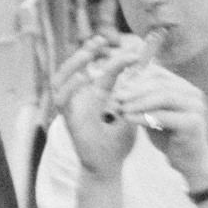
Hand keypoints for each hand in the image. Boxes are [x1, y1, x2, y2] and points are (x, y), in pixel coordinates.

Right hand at [48, 38, 145, 179]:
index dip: (110, 58)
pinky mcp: (67, 121)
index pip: (98, 70)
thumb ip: (132, 94)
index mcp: (93, 96)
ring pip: (59, 80)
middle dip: (83, 53)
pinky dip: (70, 88)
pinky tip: (83, 78)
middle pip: (71, 69)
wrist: (108, 167)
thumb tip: (148, 72)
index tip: (125, 47)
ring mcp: (70, 109)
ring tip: (88, 54)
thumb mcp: (128, 112)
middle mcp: (79, 100)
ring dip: (72, 65)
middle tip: (98, 40)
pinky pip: (62, 101)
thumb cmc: (117, 142)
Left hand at [109, 61, 207, 191]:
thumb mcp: (155, 114)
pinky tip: (129, 118)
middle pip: (160, 83)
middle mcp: (193, 94)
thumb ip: (144, 100)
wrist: (190, 162)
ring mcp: (195, 107)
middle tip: (118, 96)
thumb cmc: (170, 138)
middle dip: (136, 89)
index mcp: (185, 88)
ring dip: (139, 102)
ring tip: (122, 107)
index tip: (120, 86)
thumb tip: (123, 84)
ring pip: (163, 97)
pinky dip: (144, 116)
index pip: (158, 74)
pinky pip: (164, 116)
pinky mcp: (193, 123)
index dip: (137, 78)